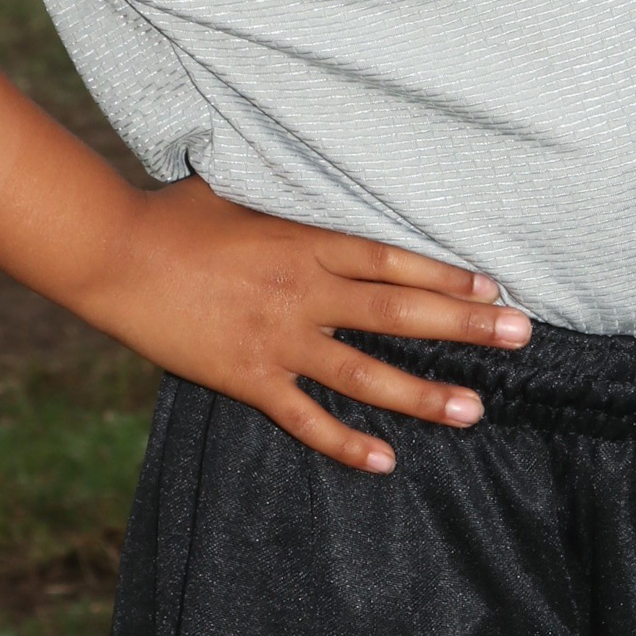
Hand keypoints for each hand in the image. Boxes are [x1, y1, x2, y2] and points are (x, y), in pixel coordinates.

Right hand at [89, 175, 531, 473]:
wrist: (116, 255)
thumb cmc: (178, 215)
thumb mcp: (245, 191)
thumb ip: (293, 199)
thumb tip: (325, 175)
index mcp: (305, 242)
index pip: (392, 260)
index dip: (445, 275)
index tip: (493, 286)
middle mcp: (303, 292)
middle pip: (398, 312)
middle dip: (464, 326)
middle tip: (519, 335)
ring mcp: (277, 339)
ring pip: (365, 373)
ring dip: (423, 394)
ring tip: (474, 410)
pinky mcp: (247, 378)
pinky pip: (305, 417)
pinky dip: (345, 442)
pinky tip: (386, 460)